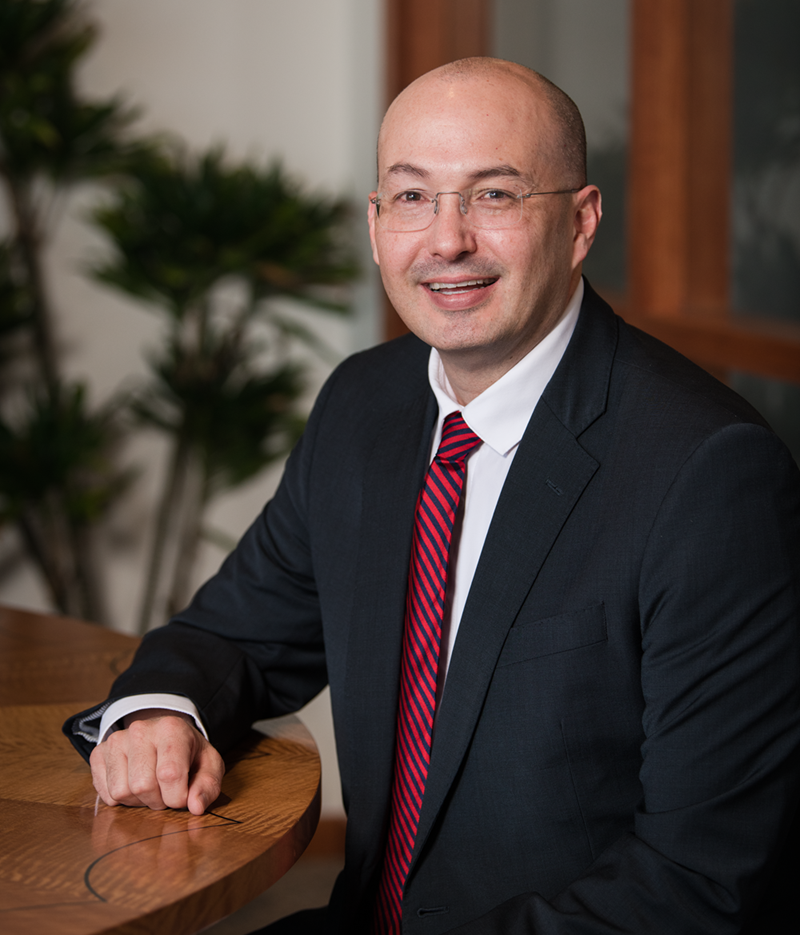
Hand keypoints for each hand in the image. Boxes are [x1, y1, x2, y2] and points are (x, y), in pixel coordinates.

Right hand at [90, 708, 224, 814]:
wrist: (164, 736)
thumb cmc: (189, 753)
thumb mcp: (209, 766)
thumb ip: (207, 786)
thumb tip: (195, 807)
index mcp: (172, 729)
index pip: (169, 775)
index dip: (177, 797)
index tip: (184, 794)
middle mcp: (141, 730)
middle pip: (143, 786)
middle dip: (158, 800)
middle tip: (166, 790)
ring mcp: (116, 740)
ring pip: (121, 792)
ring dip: (138, 800)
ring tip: (150, 786)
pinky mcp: (99, 753)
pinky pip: (105, 793)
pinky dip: (120, 799)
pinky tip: (133, 784)